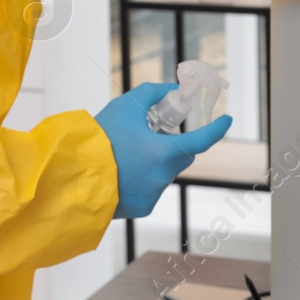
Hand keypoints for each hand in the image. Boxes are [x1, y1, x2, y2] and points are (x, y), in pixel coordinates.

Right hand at [93, 82, 232, 218]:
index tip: (226, 120)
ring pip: (167, 173)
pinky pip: (153, 189)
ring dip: (158, 161)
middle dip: (176, 144)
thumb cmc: (99, 138)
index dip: (217, 129)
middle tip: (155, 133)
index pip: (201, 140)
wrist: (73, 175)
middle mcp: (162, 177)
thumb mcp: (126, 106)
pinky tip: (124, 172)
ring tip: (129, 154)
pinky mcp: (143, 208)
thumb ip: (152, 93)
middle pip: (183, 156)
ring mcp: (153, 195)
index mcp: (162, 152)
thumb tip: (172, 90)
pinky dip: (145, 178)